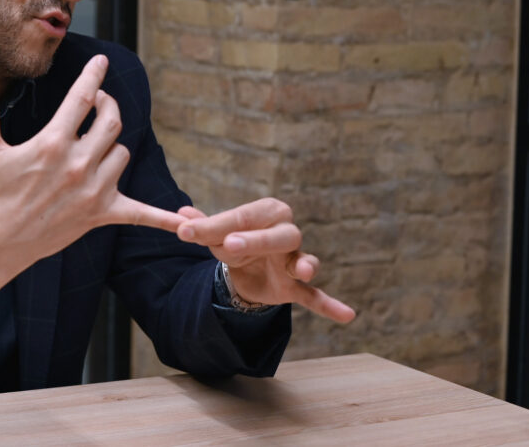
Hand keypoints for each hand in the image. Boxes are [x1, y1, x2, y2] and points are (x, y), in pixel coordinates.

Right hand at [0, 54, 185, 311]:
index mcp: (52, 143)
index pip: (81, 99)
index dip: (93, 76)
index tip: (101, 62)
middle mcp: (78, 164)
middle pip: (111, 121)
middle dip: (108, 106)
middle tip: (99, 103)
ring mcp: (93, 190)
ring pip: (122, 154)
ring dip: (112, 147)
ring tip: (94, 147)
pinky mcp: (101, 214)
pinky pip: (141, 213)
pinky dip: (164, 218)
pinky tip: (189, 223)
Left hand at [176, 199, 355, 323]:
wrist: (248, 267)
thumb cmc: (235, 241)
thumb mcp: (215, 234)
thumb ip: (202, 227)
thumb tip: (181, 214)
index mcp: (266, 211)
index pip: (239, 217)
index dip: (211, 226)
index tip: (184, 231)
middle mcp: (285, 232)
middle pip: (275, 235)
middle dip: (254, 239)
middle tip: (229, 244)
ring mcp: (294, 260)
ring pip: (301, 260)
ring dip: (302, 265)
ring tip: (302, 270)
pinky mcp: (295, 287)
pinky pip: (315, 297)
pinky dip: (330, 306)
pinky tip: (347, 315)